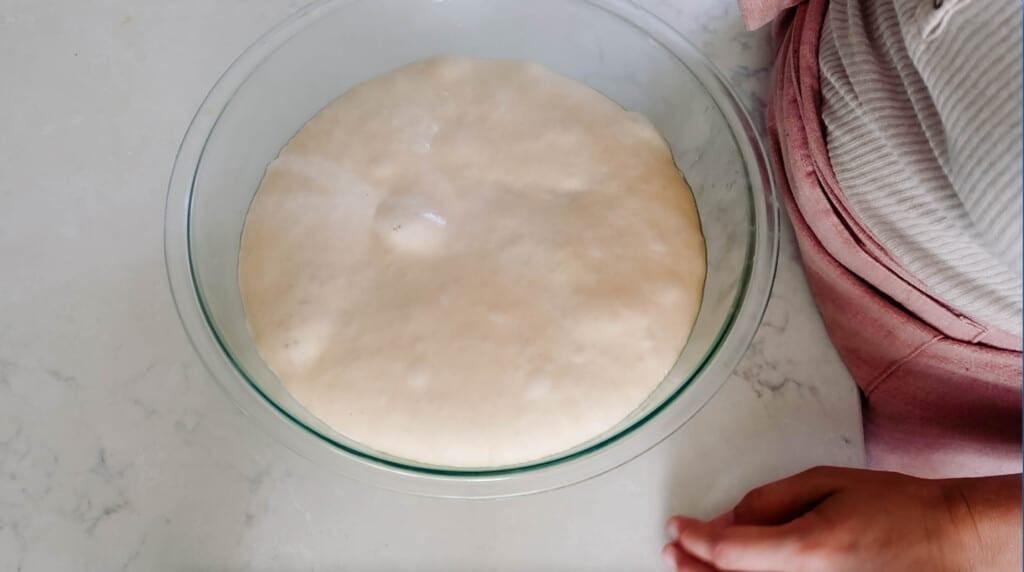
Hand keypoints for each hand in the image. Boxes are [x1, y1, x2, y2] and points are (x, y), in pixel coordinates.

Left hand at [663, 467, 1021, 571]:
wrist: (953, 542)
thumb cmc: (899, 510)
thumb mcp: (826, 483)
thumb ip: (768, 502)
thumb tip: (726, 521)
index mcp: (807, 551)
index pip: (724, 551)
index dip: (690, 537)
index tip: (677, 527)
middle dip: (691, 567)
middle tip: (674, 550)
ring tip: (692, 566)